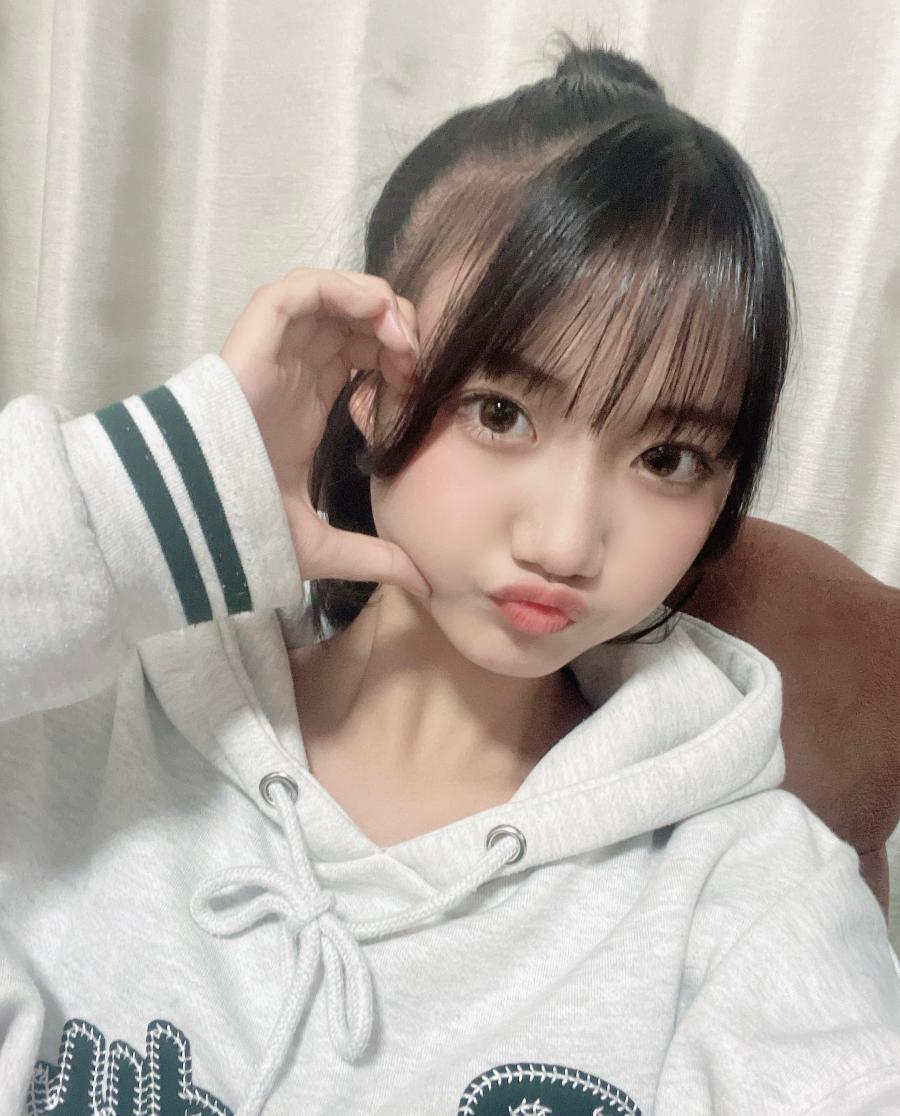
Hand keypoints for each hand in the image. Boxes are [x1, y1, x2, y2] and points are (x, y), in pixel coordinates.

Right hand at [219, 267, 428, 596]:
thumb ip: (372, 557)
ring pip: (333, 294)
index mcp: (306, 403)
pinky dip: (343, 288)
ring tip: (401, 338)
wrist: (195, 515)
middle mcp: (293, 369)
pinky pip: (301, 289)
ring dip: (377, 303)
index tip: (419, 387)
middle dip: (395, 328)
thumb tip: (423, 584)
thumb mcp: (320, 544)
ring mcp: (275, 351)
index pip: (360, 355)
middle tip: (417, 360)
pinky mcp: (257, 337)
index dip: (396, 358)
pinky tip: (375, 315)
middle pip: (354, 318)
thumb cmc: (240, 524)